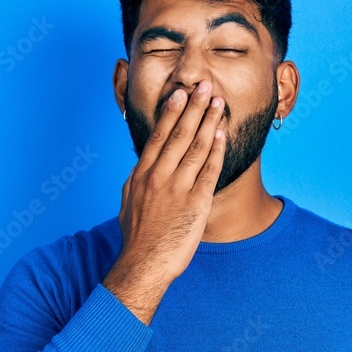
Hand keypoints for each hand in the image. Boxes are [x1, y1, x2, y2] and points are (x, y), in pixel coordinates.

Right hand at [103, 80, 225, 323]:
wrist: (143, 265)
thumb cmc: (137, 239)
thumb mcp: (128, 203)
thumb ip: (137, 181)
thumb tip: (141, 167)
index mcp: (141, 175)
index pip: (157, 137)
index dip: (171, 113)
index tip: (179, 94)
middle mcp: (158, 177)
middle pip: (178, 135)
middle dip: (193, 108)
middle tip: (204, 86)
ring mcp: (177, 189)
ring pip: (195, 148)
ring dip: (208, 122)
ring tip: (218, 103)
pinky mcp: (195, 203)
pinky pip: (209, 170)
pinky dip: (217, 150)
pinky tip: (223, 134)